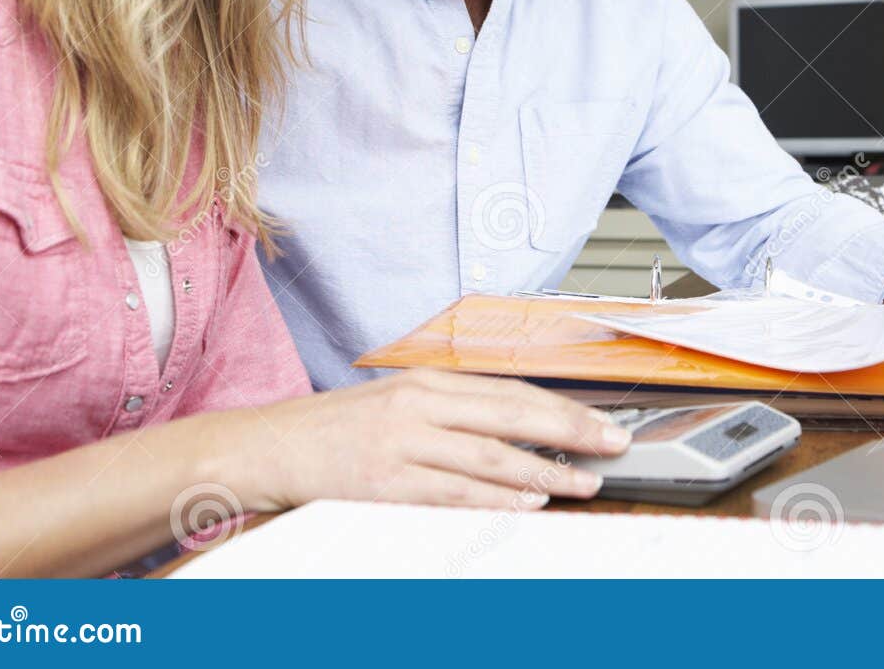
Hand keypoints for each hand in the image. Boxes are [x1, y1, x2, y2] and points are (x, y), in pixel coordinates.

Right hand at [240, 369, 631, 512]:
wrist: (269, 447)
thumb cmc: (336, 430)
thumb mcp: (399, 405)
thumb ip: (453, 414)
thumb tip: (519, 432)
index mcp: (428, 382)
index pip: (512, 391)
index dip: (564, 409)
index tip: (603, 422)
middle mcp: (420, 405)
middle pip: (512, 416)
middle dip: (571, 433)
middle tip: (614, 446)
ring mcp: (402, 443)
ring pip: (489, 456)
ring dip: (544, 472)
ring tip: (584, 482)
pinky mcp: (385, 482)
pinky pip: (452, 492)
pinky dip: (494, 499)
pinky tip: (527, 503)